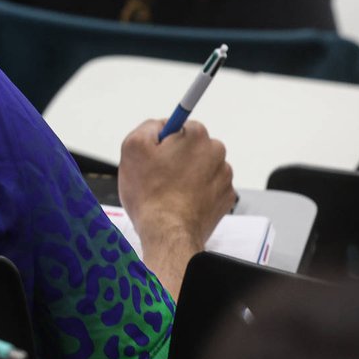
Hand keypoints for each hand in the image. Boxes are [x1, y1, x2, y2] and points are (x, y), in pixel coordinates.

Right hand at [118, 119, 235, 251]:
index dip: (162, 142)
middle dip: (176, 158)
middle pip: (191, 147)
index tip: (155, 157)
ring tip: (168, 193)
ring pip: (200, 168)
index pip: (178, 126)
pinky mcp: (226, 197)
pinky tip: (181, 202)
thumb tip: (159, 126)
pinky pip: (208, 187)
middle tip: (157, 177)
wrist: (168, 233)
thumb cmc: (150, 194)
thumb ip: (147, 127)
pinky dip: (196, 193)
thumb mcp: (132, 148)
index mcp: (196, 135)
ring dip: (186, 176)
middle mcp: (216, 152)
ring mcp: (224, 176)